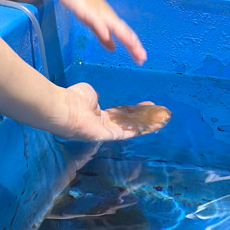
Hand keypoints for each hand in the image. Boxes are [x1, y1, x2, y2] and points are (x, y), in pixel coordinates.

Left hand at [47, 82, 170, 141]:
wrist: (66, 109)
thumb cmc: (74, 99)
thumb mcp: (89, 94)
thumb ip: (95, 98)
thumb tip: (96, 99)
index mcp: (99, 114)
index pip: (120, 113)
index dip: (134, 109)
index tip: (147, 105)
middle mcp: (105, 125)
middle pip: (129, 121)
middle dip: (145, 117)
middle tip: (160, 113)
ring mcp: (108, 131)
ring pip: (132, 127)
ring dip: (148, 124)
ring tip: (162, 119)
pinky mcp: (110, 135)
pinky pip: (129, 132)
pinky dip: (143, 128)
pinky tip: (155, 125)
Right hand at [57, 0, 146, 64]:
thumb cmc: (82, 1)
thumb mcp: (93, 22)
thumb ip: (102, 36)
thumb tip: (113, 49)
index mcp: (109, 20)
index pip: (125, 34)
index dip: (133, 46)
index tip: (141, 59)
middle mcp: (107, 16)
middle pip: (123, 31)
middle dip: (132, 44)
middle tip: (142, 57)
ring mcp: (97, 12)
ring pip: (113, 25)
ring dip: (123, 36)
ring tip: (132, 46)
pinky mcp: (86, 10)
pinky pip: (95, 20)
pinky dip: (102, 27)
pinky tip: (107, 35)